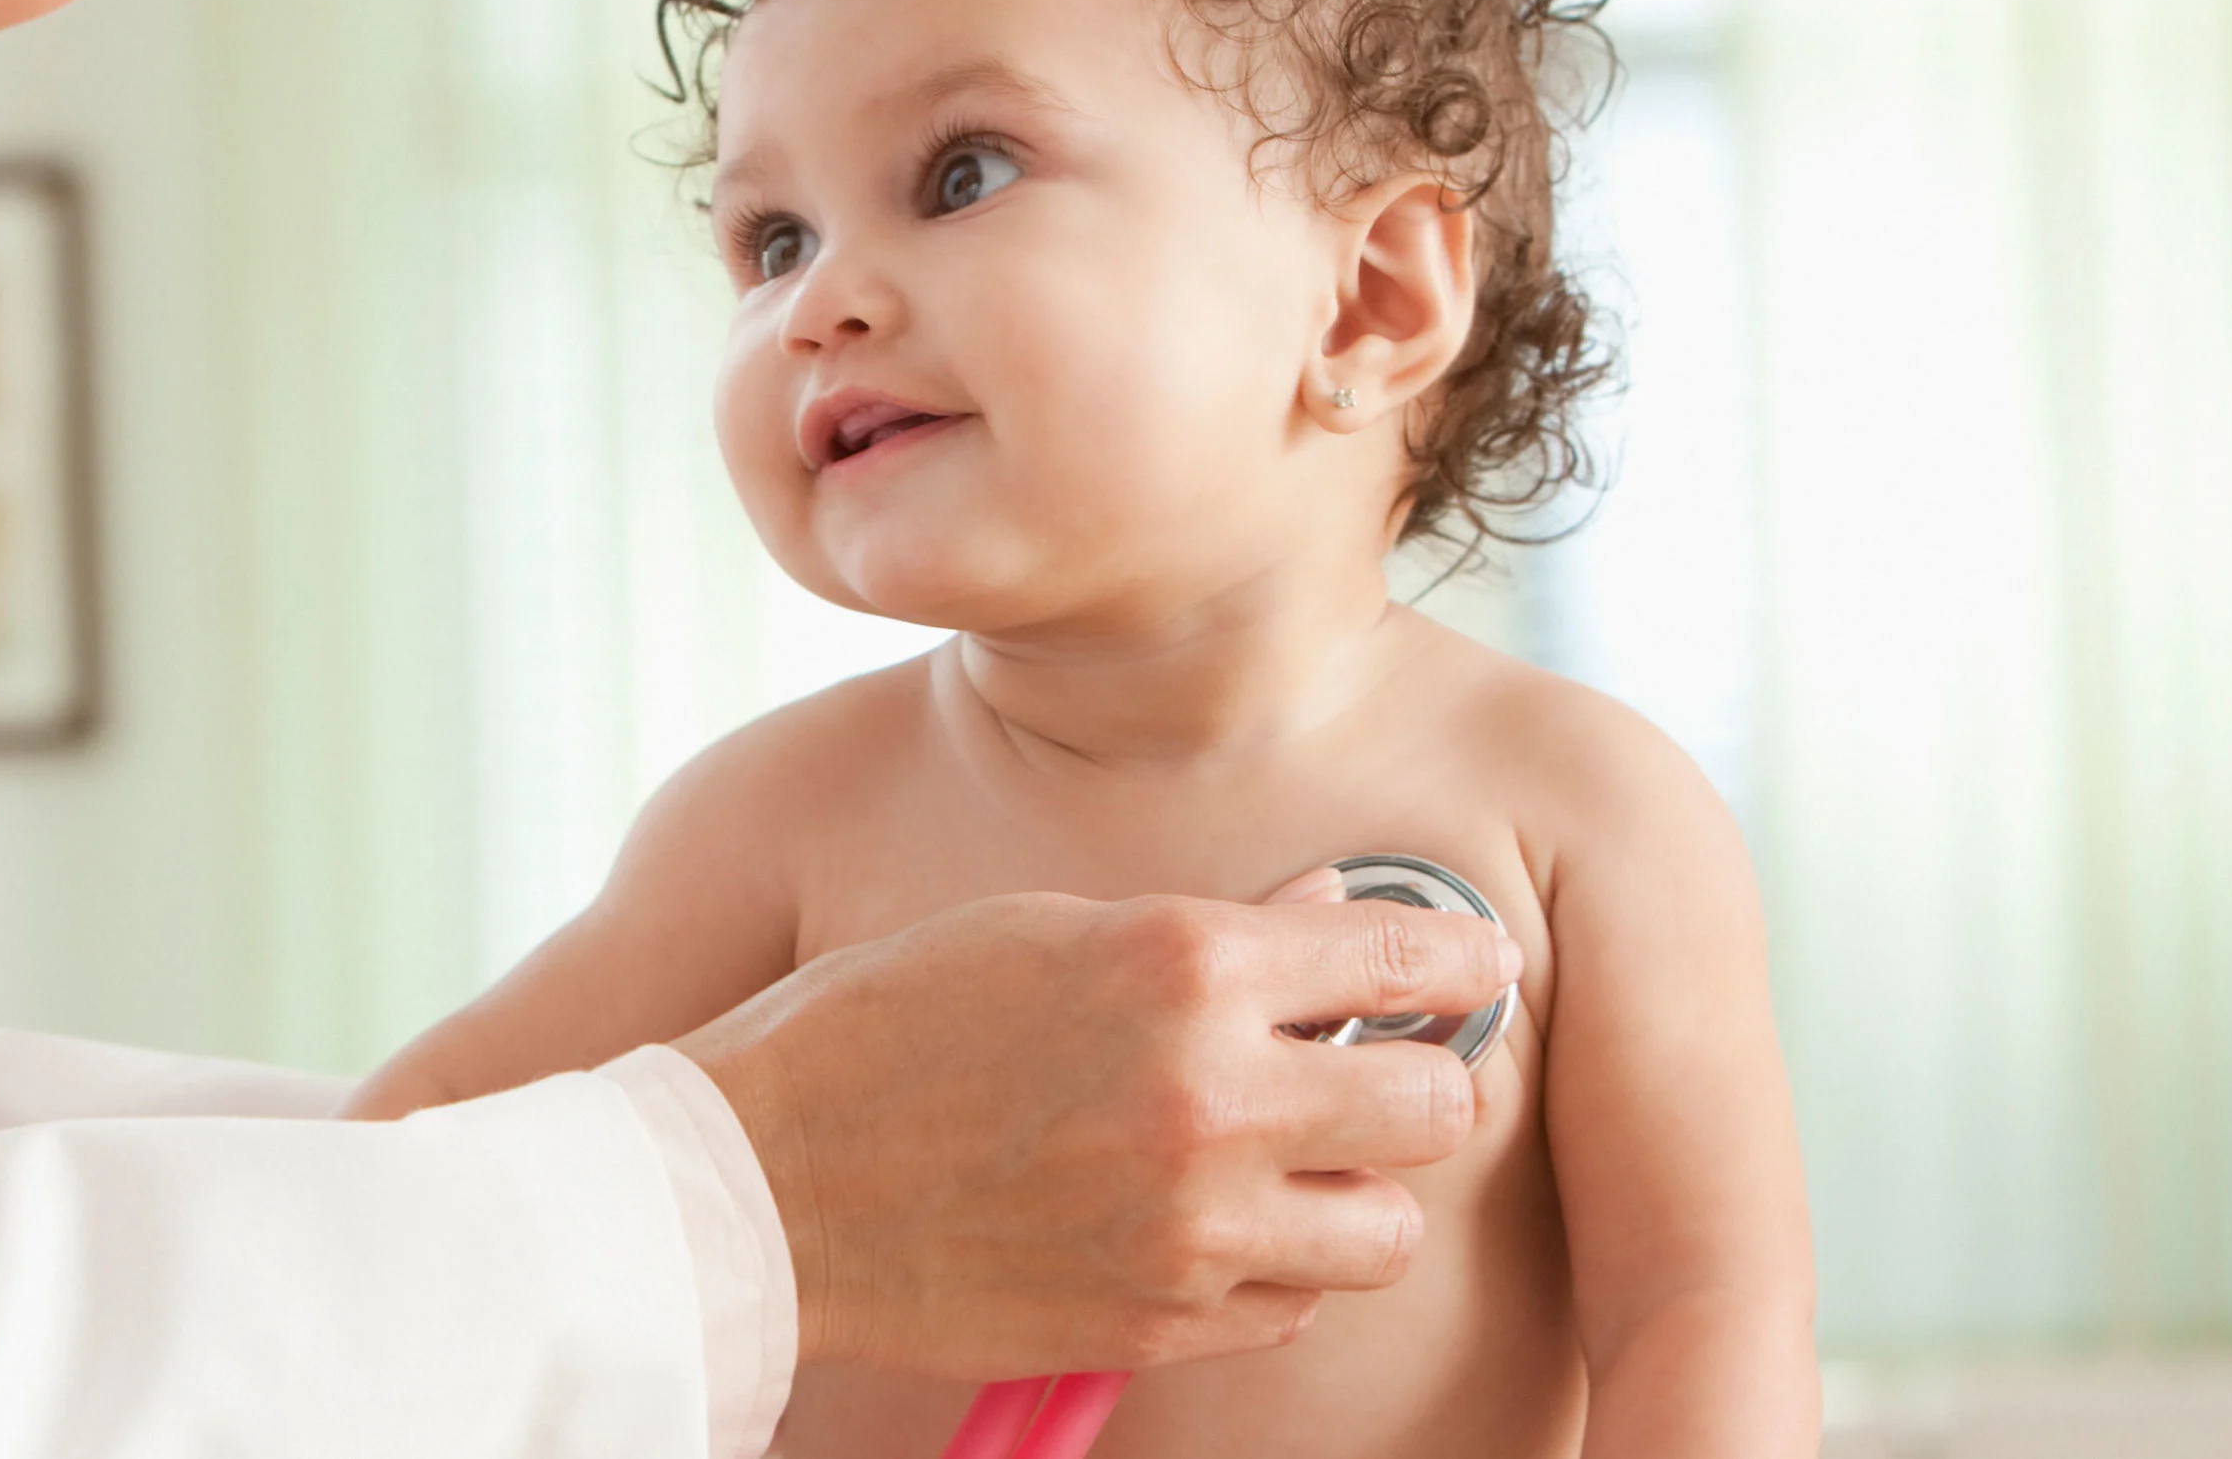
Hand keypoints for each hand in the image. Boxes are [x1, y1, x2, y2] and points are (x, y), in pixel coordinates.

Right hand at [675, 889, 1520, 1377]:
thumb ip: (1210, 926)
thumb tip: (1336, 909)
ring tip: (1287, 1164)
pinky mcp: (1160, 1323)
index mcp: (1182, 960)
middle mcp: (1209, 1093)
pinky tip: (1201, 1224)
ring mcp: (1191, 1225)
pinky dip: (1274, 1270)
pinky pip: (1295, 1307)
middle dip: (1418, 1082)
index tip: (1469, 967)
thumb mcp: (1043, 927)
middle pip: (1438, 1106)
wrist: (762, 1181)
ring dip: (1355, 1195)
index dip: (1463, 959)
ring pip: (1389, 1231)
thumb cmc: (884, 1026)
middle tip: (1373, 1071)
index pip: (1409, 954)